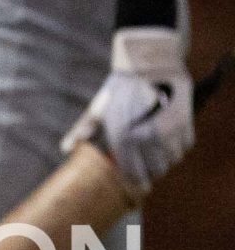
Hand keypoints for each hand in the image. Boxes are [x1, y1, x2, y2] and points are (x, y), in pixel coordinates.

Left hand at [62, 28, 193, 194]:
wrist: (147, 63)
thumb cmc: (119, 87)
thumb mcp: (98, 108)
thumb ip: (82, 130)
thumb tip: (65, 149)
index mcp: (122, 135)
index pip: (132, 172)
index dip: (136, 182)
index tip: (139, 187)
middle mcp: (146, 137)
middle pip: (156, 171)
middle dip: (152, 171)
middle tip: (149, 165)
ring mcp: (168, 131)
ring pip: (172, 160)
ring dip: (166, 158)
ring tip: (158, 148)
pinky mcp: (185, 124)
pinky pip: (185, 147)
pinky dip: (178, 145)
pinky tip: (169, 137)